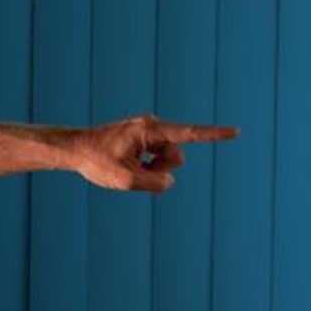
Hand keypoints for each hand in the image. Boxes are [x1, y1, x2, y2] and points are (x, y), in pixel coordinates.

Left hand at [71, 114, 237, 192]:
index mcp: (149, 130)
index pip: (189, 134)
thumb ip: (156, 183)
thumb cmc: (96, 161)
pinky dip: (145, 167)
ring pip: (166, 159)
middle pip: (176, 155)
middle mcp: (152, 127)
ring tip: (128, 167)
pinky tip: (126, 163)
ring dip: (152, 169)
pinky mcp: (143, 139)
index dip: (214, 135)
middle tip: (134, 170)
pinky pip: (155, 159)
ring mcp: (148, 132)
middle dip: (161, 168)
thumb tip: (170, 180)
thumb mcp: (125, 180)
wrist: (75, 149)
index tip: (236, 131)